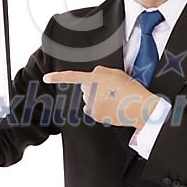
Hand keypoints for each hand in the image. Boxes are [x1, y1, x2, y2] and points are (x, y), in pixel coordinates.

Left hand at [42, 65, 158, 128]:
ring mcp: (91, 105)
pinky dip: (100, 108)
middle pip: (85, 88)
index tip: (46, 77)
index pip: (72, 76)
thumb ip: (100, 72)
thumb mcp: (117, 72)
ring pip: (89, 99)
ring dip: (98, 98)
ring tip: (114, 99)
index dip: (57, 77)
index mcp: (95, 78)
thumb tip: (93, 76)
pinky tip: (112, 107)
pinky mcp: (95, 115)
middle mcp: (90, 92)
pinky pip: (92, 109)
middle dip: (94, 87)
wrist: (140, 108)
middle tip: (111, 89)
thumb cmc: (131, 89)